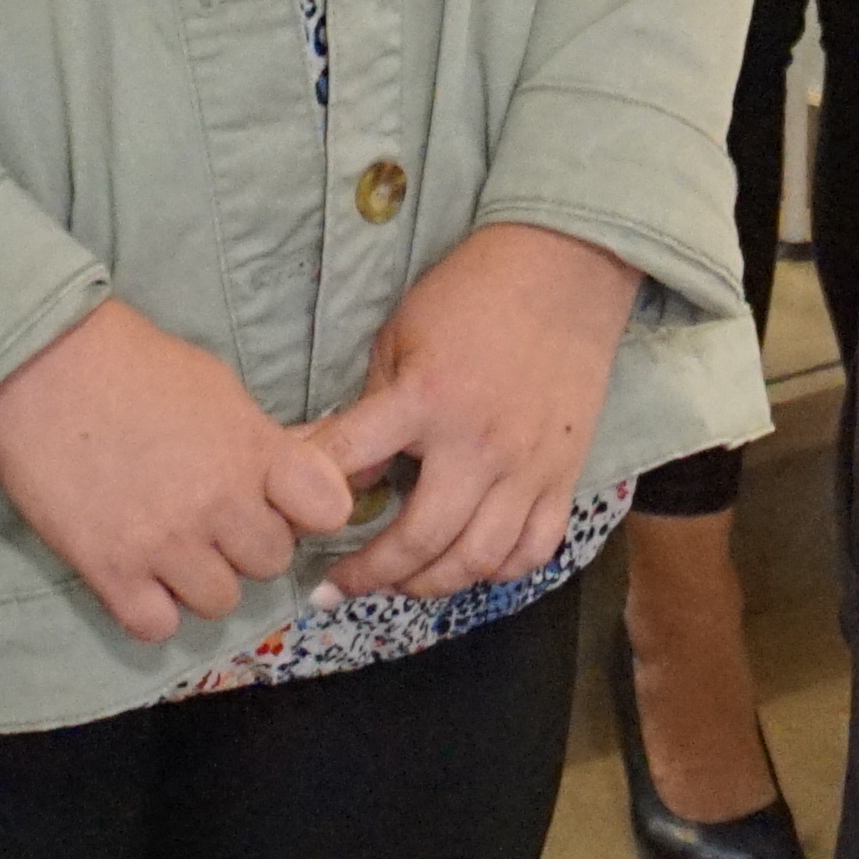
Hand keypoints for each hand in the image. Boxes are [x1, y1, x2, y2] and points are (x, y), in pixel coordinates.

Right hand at [0, 303, 363, 643]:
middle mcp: (219, 502)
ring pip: (220, 601)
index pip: (329, 510)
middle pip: (271, 561)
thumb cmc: (132, 361)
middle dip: (247, 542)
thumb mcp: (217, 386)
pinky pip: (156, 626)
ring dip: (201, 579)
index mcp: (253, 450)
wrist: (40, 364)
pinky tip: (137, 576)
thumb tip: (298, 472)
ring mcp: (165, 542)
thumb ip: (259, 438)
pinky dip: (151, 608)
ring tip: (171, 546)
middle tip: (212, 518)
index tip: (281, 499)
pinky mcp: (111, 570)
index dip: (308, 509)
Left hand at [307, 222, 643, 599]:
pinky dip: (498, 571)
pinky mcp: (564, 475)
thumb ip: (369, 408)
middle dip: (371, 573)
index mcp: (425, 400)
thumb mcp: (400, 336)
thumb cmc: (472, 294)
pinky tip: (469, 565)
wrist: (564, 272)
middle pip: (419, 539)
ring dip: (429, 584)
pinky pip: (532, 550)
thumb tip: (333, 471)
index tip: (293, 527)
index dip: (310, 502)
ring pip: (476, 560)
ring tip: (401, 584)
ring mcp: (527, 467)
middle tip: (341, 586)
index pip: (349, 464)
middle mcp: (477, 446)